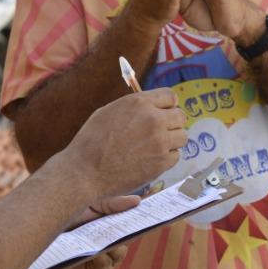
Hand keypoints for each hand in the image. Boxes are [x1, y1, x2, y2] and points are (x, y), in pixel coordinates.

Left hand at [58, 195, 138, 268]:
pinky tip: (97, 253)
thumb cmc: (63, 210)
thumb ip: (112, 204)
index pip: (127, 226)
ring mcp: (93, 256)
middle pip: (124, 242)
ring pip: (116, 257)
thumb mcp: (90, 202)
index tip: (146, 219)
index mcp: (106, 225)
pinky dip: (102, 262)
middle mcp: (102, 242)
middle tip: (127, 230)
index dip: (137, 224)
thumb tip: (137, 201)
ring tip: (112, 243)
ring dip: (117, 250)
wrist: (37, 222)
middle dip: (127, 237)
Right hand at [64, 88, 187, 195]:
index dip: (167, 105)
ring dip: (172, 141)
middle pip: (180, 116)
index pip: (170, 96)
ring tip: (155, 147)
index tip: (164, 113)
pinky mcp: (162, 162)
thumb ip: (134, 107)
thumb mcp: (109, 111)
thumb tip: (151, 105)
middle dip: (172, 123)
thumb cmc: (92, 141)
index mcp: (139, 102)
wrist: (85, 171)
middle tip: (160, 132)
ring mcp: (160, 141)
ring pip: (182, 136)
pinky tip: (150, 160)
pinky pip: (176, 156)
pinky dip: (166, 158)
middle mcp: (153, 119)